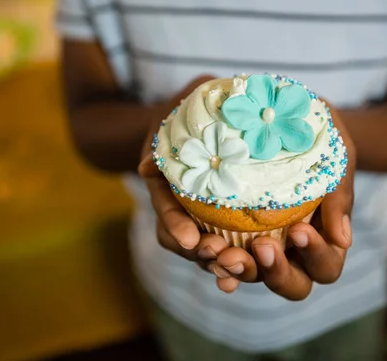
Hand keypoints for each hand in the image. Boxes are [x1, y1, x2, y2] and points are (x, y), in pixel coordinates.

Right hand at [138, 75, 239, 281]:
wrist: (197, 120)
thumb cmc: (188, 109)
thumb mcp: (177, 106)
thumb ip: (168, 124)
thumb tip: (147, 166)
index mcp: (164, 178)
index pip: (164, 205)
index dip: (174, 223)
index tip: (189, 239)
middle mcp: (178, 202)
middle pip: (180, 239)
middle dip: (197, 251)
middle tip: (218, 256)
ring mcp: (198, 215)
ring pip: (201, 249)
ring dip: (215, 263)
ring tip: (232, 275)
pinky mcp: (222, 221)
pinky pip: (226, 246)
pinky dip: (231, 265)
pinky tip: (239, 280)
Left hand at [216, 103, 355, 299]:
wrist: (281, 117)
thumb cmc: (317, 137)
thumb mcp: (335, 154)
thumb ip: (340, 193)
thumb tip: (343, 240)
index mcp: (321, 239)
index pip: (325, 266)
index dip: (315, 255)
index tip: (299, 228)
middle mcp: (290, 251)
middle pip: (290, 285)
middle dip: (275, 272)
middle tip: (261, 246)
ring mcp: (256, 247)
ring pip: (248, 275)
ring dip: (234, 268)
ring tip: (219, 249)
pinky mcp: (225, 233)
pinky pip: (212, 254)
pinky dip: (203, 253)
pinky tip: (194, 244)